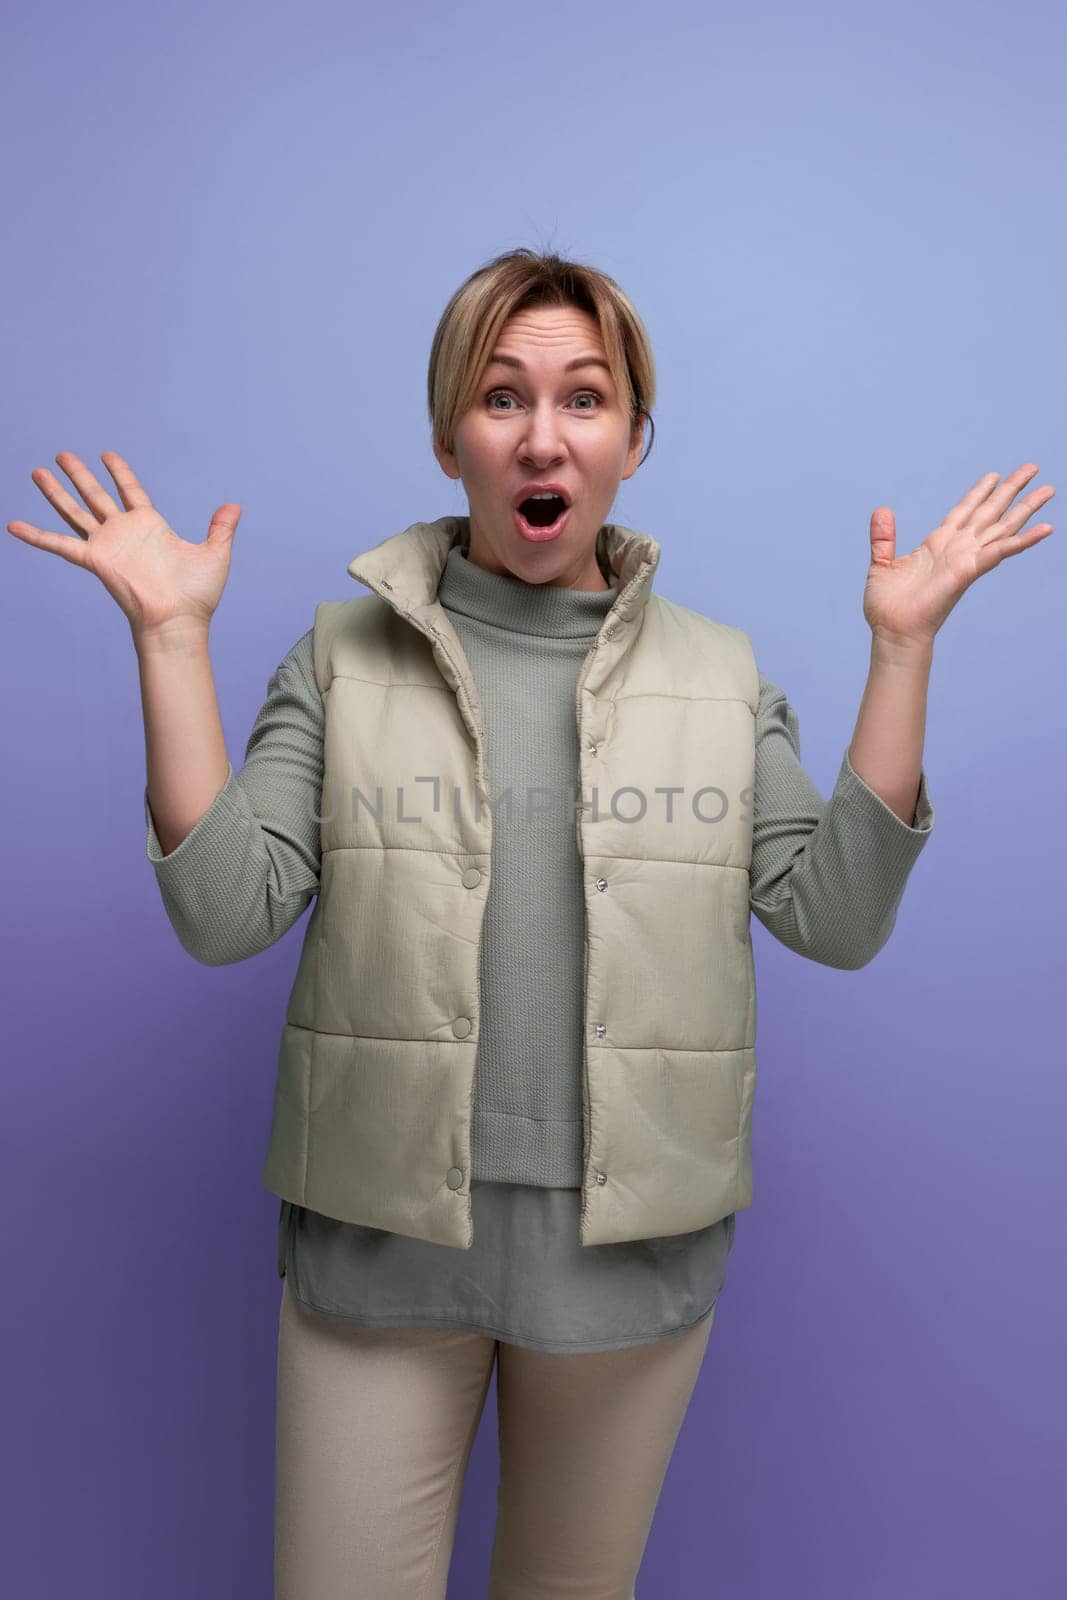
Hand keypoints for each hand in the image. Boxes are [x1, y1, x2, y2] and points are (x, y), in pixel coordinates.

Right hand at [6, 451, 240, 637]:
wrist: (179, 620)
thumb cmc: (197, 596)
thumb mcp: (214, 554)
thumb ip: (221, 528)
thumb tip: (235, 506)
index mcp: (150, 527)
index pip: (130, 491)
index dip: (119, 473)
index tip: (107, 455)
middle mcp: (124, 533)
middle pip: (95, 496)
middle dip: (79, 475)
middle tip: (62, 455)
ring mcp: (107, 545)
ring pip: (75, 511)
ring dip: (56, 493)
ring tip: (38, 472)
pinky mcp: (95, 560)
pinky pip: (60, 545)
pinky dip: (36, 536)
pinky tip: (14, 525)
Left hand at [861, 462, 1054, 647]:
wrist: (892, 633)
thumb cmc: (888, 608)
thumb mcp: (881, 565)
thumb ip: (883, 538)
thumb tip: (881, 510)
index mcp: (937, 545)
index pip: (963, 511)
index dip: (979, 492)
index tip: (994, 475)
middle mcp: (956, 549)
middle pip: (990, 512)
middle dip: (1011, 490)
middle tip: (1032, 468)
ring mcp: (965, 560)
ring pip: (1002, 528)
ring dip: (1026, 509)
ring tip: (1049, 490)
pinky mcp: (967, 572)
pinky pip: (999, 551)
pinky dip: (1022, 541)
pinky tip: (1045, 529)